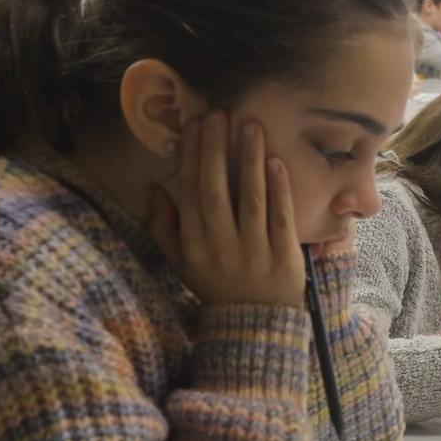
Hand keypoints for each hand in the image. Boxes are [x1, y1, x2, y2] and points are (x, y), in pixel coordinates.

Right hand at [150, 111, 305, 311]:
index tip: (194, 124)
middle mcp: (220, 245)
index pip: (190, 192)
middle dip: (215, 149)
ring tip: (251, 126)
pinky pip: (280, 218)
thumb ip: (164, 228)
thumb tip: (156, 188)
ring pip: (249, 199)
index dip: (191, 156)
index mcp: (193, 244)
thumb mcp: (181, 263)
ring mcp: (253, 251)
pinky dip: (278, 190)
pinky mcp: (284, 257)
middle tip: (218, 114)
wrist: (254, 326)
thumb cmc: (215, 286)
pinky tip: (276, 162)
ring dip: (249, 160)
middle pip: (215, 190)